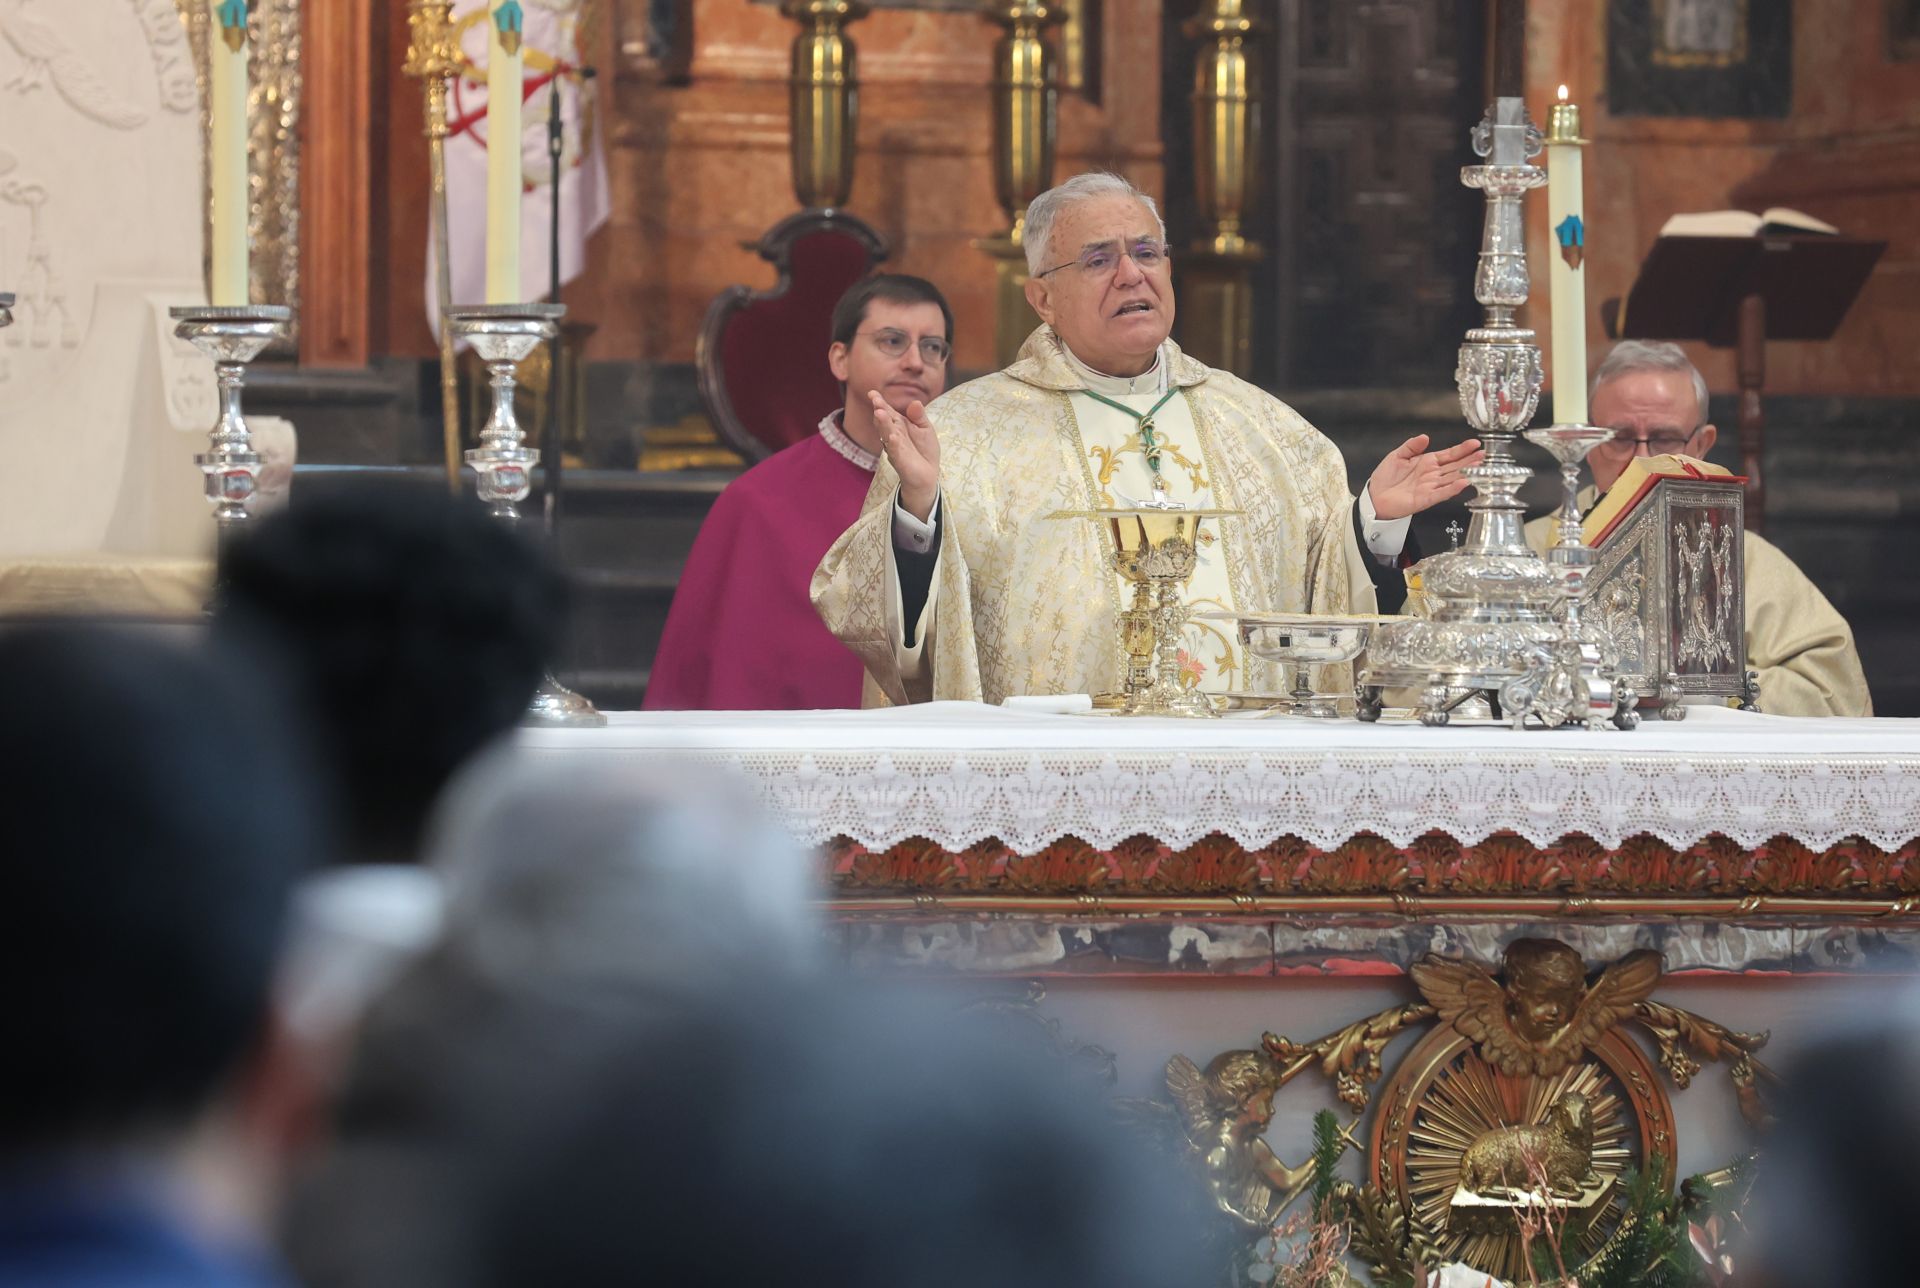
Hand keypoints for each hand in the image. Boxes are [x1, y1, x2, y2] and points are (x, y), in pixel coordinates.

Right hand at [872, 390, 939, 521]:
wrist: (927, 475)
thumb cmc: (924, 450)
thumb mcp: (925, 428)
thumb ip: (919, 416)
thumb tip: (915, 402)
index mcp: (898, 425)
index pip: (888, 412)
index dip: (880, 403)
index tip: (872, 393)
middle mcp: (893, 435)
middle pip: (885, 421)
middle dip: (880, 411)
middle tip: (875, 401)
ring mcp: (895, 448)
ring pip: (887, 434)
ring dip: (883, 424)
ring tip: (879, 413)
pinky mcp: (900, 461)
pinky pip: (896, 451)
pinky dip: (894, 444)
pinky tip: (893, 437)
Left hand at [1367, 434, 1485, 519]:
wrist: (1374, 496)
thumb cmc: (1385, 477)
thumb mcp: (1397, 456)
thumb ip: (1411, 446)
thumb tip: (1425, 437)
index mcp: (1427, 462)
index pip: (1449, 454)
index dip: (1461, 449)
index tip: (1474, 444)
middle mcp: (1432, 475)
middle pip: (1455, 466)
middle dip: (1469, 460)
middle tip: (1483, 455)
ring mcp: (1430, 487)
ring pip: (1452, 479)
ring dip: (1466, 473)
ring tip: (1479, 467)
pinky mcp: (1425, 499)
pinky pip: (1441, 493)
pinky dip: (1452, 489)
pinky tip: (1463, 483)